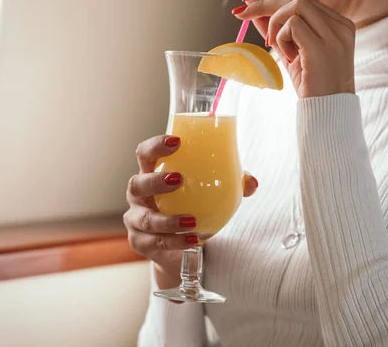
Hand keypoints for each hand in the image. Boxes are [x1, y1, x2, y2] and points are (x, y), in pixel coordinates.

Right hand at [124, 135, 257, 288]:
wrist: (178, 246)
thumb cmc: (189, 207)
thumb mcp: (207, 193)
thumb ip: (230, 184)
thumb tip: (252, 182)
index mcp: (150, 173)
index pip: (145, 153)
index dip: (156, 145)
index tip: (176, 141)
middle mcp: (138, 195)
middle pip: (137, 183)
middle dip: (155, 180)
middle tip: (178, 179)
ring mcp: (136, 219)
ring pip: (145, 218)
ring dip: (168, 220)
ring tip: (192, 220)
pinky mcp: (140, 242)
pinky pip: (156, 242)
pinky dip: (175, 241)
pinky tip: (192, 240)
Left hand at [234, 0, 355, 98]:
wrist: (328, 112)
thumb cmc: (312, 86)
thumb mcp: (292, 54)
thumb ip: (278, 33)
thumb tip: (256, 14)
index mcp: (338, 25)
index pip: (303, 0)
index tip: (250, 2)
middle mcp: (340, 25)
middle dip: (264, 3)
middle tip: (241, 14)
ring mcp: (334, 35)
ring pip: (296, 5)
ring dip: (275, 24)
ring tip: (274, 46)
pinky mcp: (323, 47)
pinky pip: (293, 25)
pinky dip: (281, 38)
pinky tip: (287, 56)